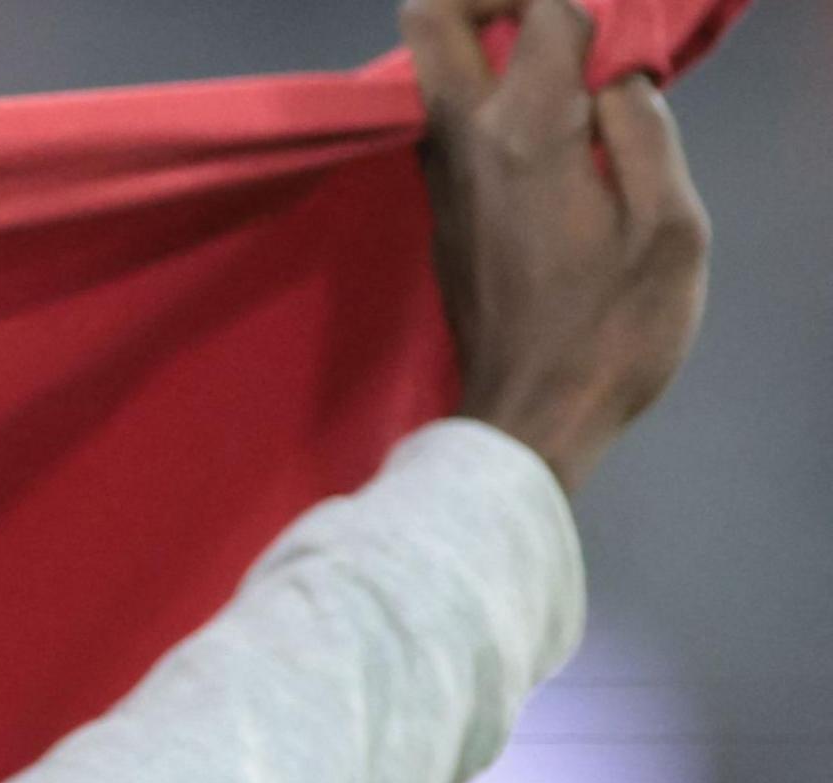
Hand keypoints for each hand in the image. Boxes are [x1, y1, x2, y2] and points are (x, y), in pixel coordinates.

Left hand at [403, 0, 709, 493]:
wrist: (529, 421)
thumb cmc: (612, 332)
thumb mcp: (671, 228)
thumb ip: (646, 131)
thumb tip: (616, 78)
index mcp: (525, 131)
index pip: (539, 9)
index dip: (586, 7)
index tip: (620, 44)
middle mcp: (460, 141)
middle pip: (431, 16)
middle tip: (557, 21)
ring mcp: (437, 178)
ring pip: (433, 70)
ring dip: (490, 50)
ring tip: (567, 77)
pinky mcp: (438, 211)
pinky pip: (448, 122)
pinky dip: (489, 101)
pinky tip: (553, 134)